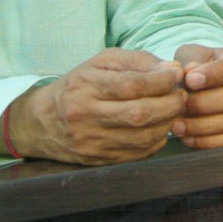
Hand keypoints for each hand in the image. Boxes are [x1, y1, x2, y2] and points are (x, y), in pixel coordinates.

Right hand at [2, 48, 185, 164]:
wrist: (41, 122)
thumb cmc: (77, 85)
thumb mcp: (100, 62)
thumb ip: (136, 61)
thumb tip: (171, 69)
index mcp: (84, 87)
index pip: (130, 85)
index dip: (160, 80)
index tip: (177, 74)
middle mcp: (85, 116)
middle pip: (139, 114)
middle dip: (170, 104)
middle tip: (181, 95)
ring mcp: (91, 142)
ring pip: (142, 137)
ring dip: (167, 123)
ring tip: (172, 110)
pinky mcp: (98, 160)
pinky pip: (137, 154)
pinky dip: (156, 141)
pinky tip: (158, 127)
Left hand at [172, 45, 222, 148]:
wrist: (212, 81)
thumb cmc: (204, 65)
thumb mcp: (197, 53)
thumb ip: (192, 59)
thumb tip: (188, 73)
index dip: (216, 73)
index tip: (189, 80)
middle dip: (207, 103)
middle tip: (180, 106)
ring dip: (205, 125)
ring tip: (178, 125)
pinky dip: (210, 141)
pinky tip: (188, 137)